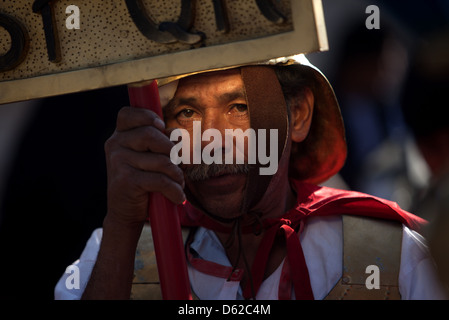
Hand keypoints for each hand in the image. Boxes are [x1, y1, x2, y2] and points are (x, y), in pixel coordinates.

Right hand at [104, 107, 184, 226]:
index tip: (161, 126)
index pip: (128, 114)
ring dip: (177, 174)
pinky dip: (174, 190)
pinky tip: (177, 197)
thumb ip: (159, 142)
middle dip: (171, 150)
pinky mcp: (126, 180)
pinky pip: (161, 180)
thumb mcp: (148, 158)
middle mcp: (115, 145)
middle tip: (177, 164)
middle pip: (150, 134)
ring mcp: (118, 162)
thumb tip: (177, 135)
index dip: (147, 116)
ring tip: (178, 183)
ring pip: (161, 160)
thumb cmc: (142, 181)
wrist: (125, 213)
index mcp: (119, 136)